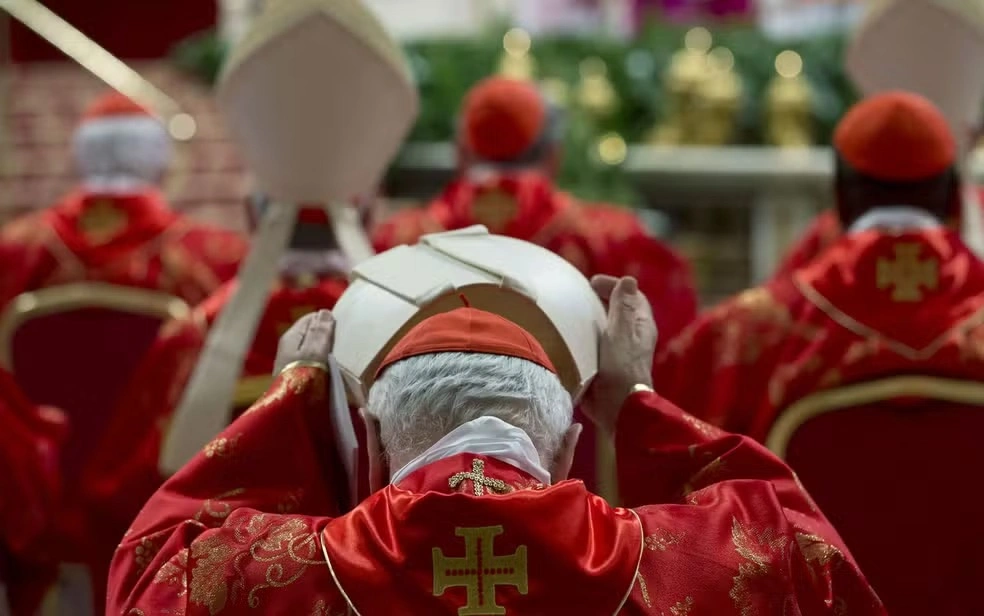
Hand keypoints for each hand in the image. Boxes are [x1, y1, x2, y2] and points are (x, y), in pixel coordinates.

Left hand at [273, 310, 335, 373]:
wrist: (288, 409)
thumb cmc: (303, 377)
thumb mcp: (314, 352)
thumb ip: (320, 331)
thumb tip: (324, 311)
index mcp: (291, 336)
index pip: (311, 317)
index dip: (327, 321)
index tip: (340, 330)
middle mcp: (286, 346)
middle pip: (309, 332)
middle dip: (324, 334)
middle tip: (340, 343)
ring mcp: (287, 360)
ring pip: (308, 345)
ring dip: (322, 348)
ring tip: (336, 356)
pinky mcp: (292, 373)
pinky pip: (308, 359)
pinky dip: (317, 360)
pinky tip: (325, 368)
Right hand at [583, 275, 657, 435]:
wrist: (617, 407)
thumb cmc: (620, 368)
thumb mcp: (621, 332)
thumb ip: (623, 307)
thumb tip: (629, 280)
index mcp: (641, 326)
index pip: (632, 296)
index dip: (614, 286)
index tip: (592, 283)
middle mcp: (634, 337)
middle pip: (620, 310)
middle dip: (603, 299)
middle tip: (581, 295)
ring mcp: (622, 352)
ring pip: (609, 327)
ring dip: (594, 317)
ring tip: (574, 312)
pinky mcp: (609, 366)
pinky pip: (598, 343)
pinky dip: (588, 335)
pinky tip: (573, 337)